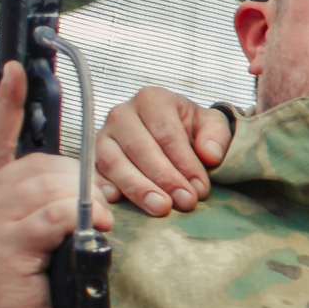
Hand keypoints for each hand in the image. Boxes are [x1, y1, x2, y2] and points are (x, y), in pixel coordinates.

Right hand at [0, 63, 111, 307]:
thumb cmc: (24, 297)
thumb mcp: (36, 245)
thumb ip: (47, 211)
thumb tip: (89, 193)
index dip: (8, 104)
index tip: (16, 70)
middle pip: (43, 165)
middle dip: (81, 181)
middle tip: (99, 210)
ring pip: (49, 186)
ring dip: (83, 201)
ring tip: (96, 224)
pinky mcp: (1, 247)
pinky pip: (50, 214)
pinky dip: (78, 217)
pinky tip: (89, 228)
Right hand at [94, 85, 228, 214]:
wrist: (172, 133)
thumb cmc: (191, 129)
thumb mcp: (211, 125)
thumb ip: (216, 136)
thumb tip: (210, 155)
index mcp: (153, 100)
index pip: (166, 133)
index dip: (184, 162)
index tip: (200, 188)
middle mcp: (122, 114)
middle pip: (139, 147)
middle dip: (164, 178)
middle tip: (185, 202)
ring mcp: (104, 136)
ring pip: (114, 162)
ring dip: (137, 188)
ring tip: (160, 208)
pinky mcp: (93, 158)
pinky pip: (93, 173)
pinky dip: (102, 188)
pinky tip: (117, 201)